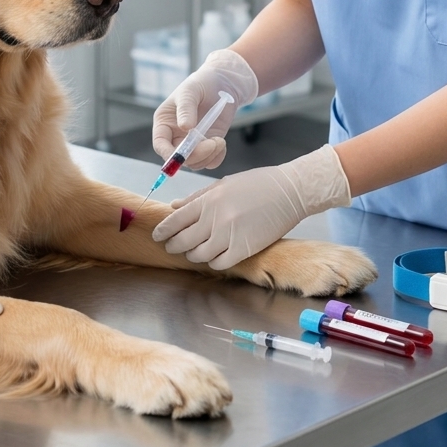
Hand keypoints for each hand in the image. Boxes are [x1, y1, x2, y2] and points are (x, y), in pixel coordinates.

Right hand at [152, 49, 257, 170]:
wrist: (223, 84)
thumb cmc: (202, 83)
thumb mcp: (191, 91)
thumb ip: (186, 108)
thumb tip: (184, 127)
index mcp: (164, 122)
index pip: (160, 144)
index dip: (168, 154)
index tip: (182, 156)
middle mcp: (176, 135)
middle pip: (178, 158)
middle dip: (195, 155)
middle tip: (213, 143)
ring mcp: (192, 143)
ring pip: (194, 162)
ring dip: (208, 156)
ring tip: (220, 140)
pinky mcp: (207, 146)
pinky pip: (209, 161)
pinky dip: (216, 157)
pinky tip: (222, 144)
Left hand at [152, 145, 350, 269]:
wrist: (289, 191)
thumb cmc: (257, 183)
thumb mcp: (223, 184)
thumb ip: (197, 197)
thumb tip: (174, 206)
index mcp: (208, 200)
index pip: (175, 220)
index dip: (163, 231)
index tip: (157, 236)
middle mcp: (214, 219)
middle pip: (183, 241)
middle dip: (173, 246)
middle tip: (172, 247)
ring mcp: (228, 235)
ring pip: (198, 255)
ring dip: (193, 255)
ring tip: (194, 251)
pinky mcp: (244, 249)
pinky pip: (219, 263)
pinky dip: (213, 262)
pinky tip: (214, 257)